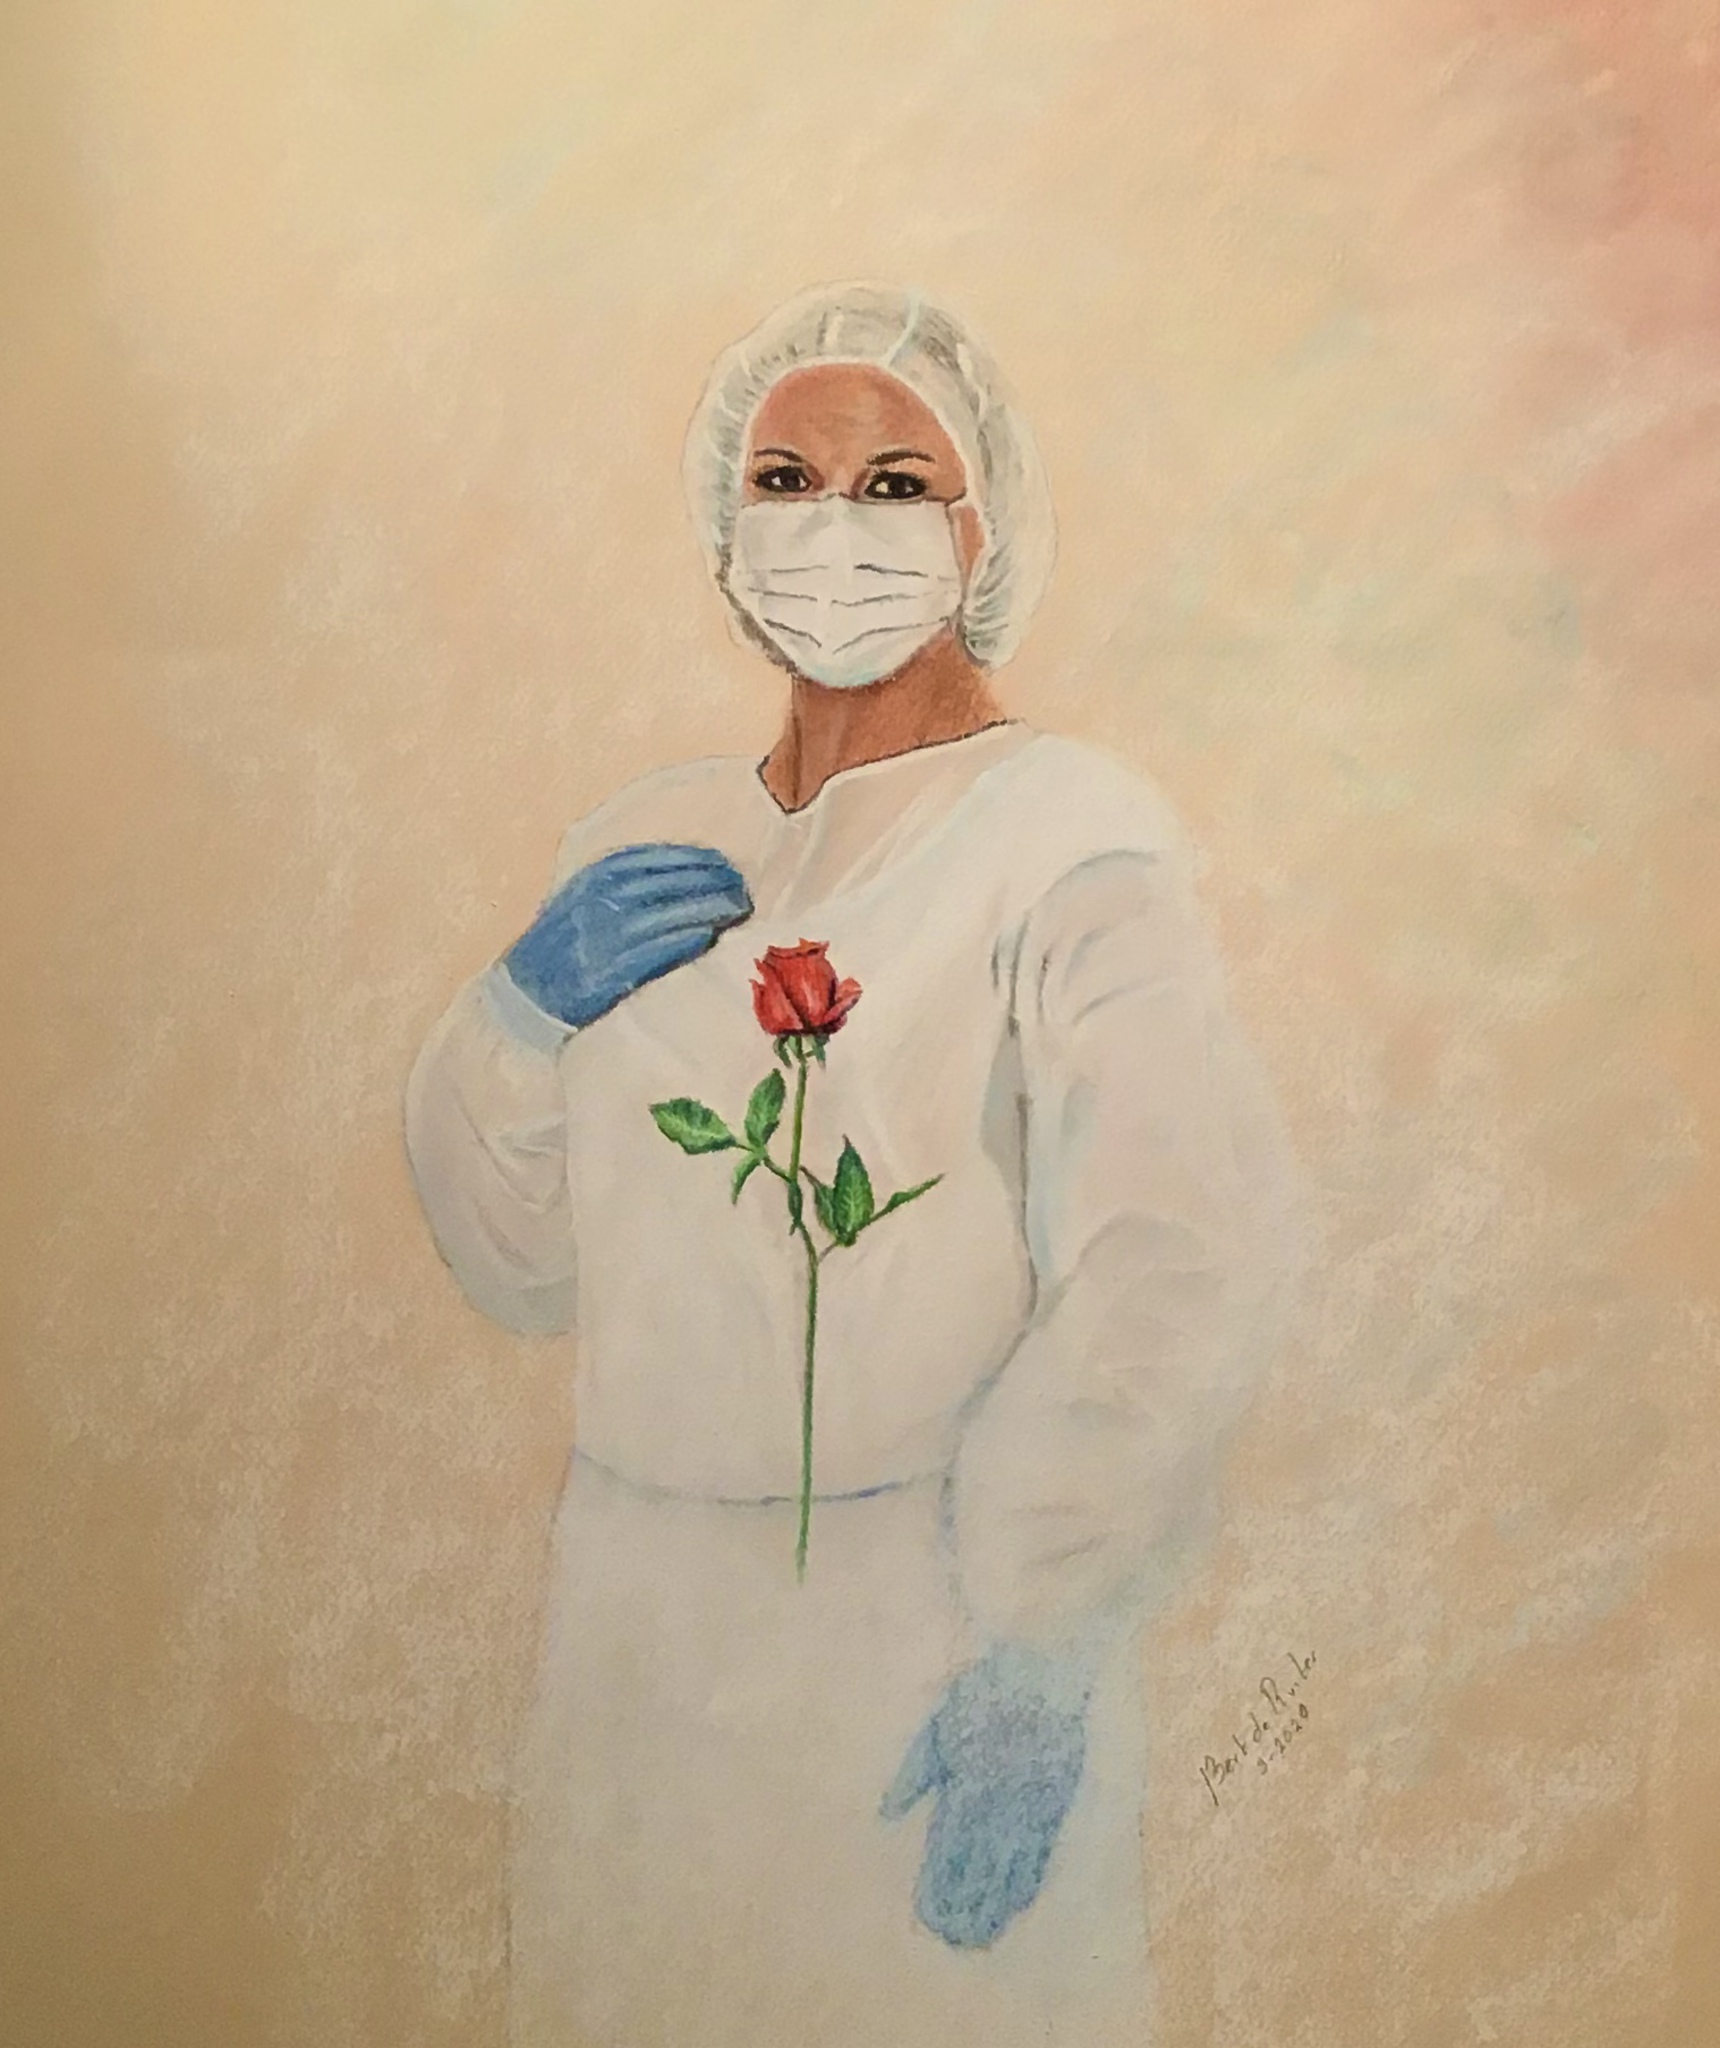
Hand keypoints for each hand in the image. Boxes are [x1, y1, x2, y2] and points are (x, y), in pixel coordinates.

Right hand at [501, 843, 751, 1028]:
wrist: (523, 995)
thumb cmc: (562, 948)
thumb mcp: (584, 901)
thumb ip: (624, 887)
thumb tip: (687, 878)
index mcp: (593, 878)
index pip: (656, 859)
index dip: (697, 861)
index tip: (725, 866)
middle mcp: (599, 901)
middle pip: (670, 884)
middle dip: (712, 883)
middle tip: (742, 890)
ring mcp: (603, 936)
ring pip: (669, 914)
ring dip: (709, 910)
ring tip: (737, 911)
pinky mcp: (608, 971)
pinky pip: (656, 951)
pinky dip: (685, 941)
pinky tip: (708, 938)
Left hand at [880, 1642, 1088, 1949]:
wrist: (1047, 1669)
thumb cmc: (984, 1692)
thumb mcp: (940, 1726)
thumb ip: (914, 1774)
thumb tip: (887, 1814)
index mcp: (968, 1781)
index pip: (950, 1850)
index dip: (939, 1886)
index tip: (927, 1914)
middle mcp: (1002, 1802)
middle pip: (982, 1869)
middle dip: (965, 1906)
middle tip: (951, 1939)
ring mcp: (1034, 1805)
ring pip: (1013, 1869)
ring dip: (995, 1906)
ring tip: (978, 1936)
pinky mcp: (1057, 1803)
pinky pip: (1041, 1854)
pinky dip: (1026, 1883)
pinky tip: (1015, 1904)